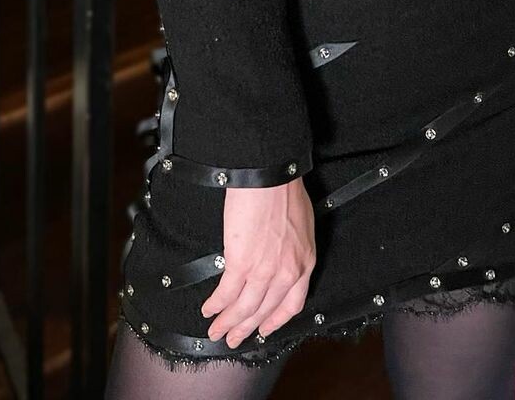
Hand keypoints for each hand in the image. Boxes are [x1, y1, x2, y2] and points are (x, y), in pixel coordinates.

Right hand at [201, 178, 315, 348]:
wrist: (270, 176)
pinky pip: (227, 293)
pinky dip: (216, 304)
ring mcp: (264, 270)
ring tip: (216, 330)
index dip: (276, 321)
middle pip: (264, 311)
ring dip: (228, 322)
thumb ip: (291, 247)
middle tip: (234, 339)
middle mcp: (287, 272)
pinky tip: (209, 308)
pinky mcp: (241, 262)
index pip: (292, 304)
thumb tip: (277, 255)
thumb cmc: (285, 189)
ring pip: (244, 309)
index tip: (264, 329)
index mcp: (304, 262)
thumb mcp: (300, 224)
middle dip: (247, 329)